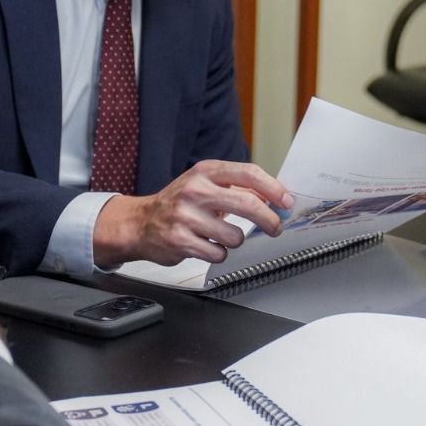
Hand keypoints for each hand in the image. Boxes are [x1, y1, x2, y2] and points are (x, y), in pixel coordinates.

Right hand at [92, 160, 292, 267]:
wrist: (139, 223)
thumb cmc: (179, 204)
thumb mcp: (205, 185)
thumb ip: (237, 189)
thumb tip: (274, 198)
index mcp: (205, 172)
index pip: (249, 174)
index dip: (273, 189)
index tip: (286, 202)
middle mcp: (195, 190)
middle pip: (248, 204)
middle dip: (269, 220)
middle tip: (275, 227)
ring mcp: (186, 216)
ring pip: (235, 236)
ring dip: (234, 240)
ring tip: (219, 236)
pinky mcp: (181, 240)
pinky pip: (218, 253)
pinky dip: (217, 253)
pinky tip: (205, 245)